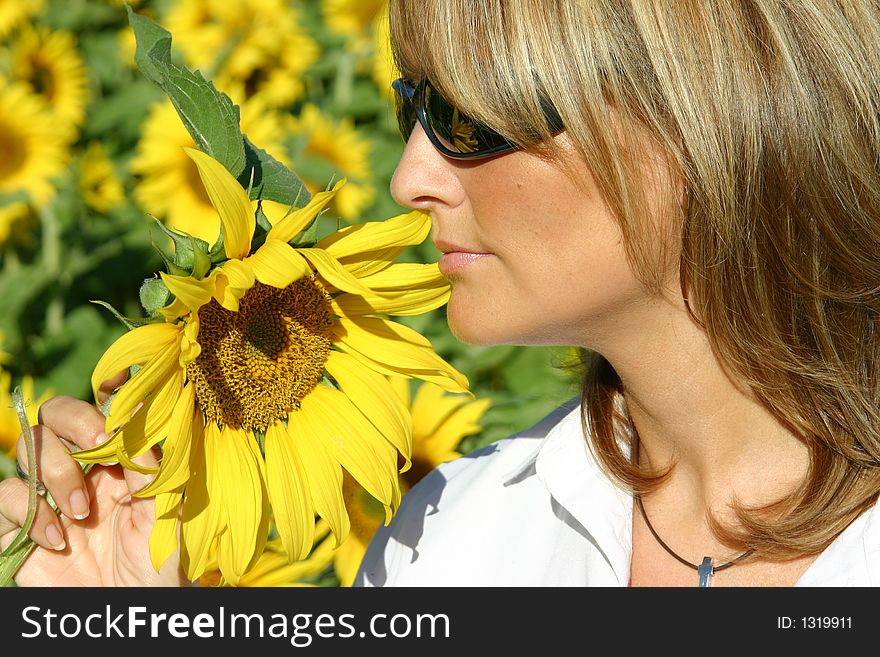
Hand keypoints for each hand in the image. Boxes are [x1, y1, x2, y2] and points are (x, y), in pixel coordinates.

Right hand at [0, 375, 187, 585]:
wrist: (133, 612)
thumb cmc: (161, 564)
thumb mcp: (166, 512)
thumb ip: (153, 465)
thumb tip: (142, 410)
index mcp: (117, 459)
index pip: (95, 411)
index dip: (95, 406)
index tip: (111, 427)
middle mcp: (80, 470)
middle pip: (52, 417)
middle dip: (72, 426)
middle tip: (96, 447)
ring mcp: (48, 497)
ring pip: (28, 451)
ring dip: (55, 475)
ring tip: (81, 514)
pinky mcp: (21, 527)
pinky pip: (5, 498)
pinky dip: (29, 513)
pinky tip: (59, 541)